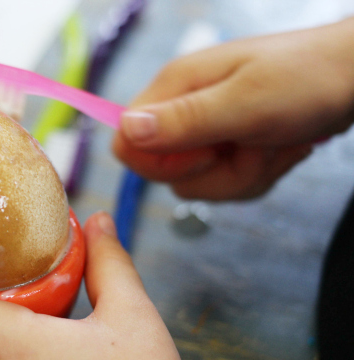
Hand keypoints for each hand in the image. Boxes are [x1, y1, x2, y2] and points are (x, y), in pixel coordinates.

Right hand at [114, 17, 353, 199]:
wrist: (353, 78)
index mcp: (175, 89)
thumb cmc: (306, 79)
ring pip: (197, 184)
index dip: (159, 162)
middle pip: (164, 173)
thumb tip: (125, 131)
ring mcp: (204, 132)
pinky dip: (255, 175)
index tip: (206, 151)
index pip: (127, 143)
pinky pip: (223, 184)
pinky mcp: (224, 147)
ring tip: (271, 142)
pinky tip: (276, 148)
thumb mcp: (246, 102)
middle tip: (248, 143)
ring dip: (241, 175)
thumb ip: (184, 120)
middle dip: (214, 172)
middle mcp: (181, 111)